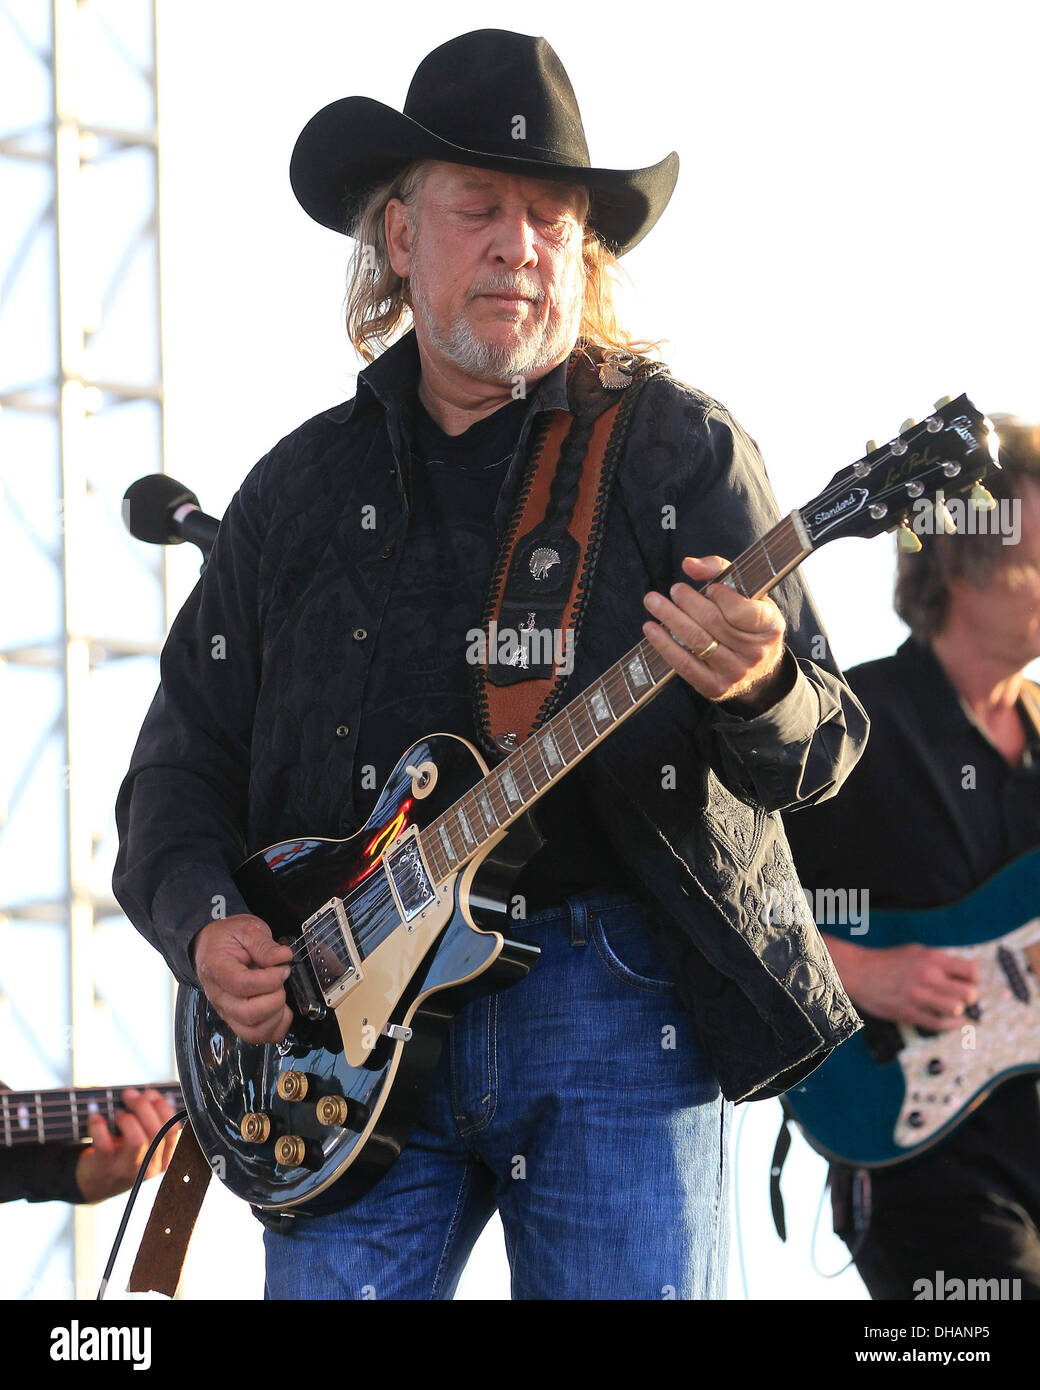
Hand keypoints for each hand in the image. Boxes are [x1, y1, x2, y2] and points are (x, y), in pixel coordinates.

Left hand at [75, 1088, 180, 1203]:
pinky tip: (96, 1118)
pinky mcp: (105, 1168)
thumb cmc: (122, 1154)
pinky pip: (104, 1144)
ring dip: (127, 1118)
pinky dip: (99, 1125)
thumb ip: (151, 1124)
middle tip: (129, 1094)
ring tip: (117, 1113)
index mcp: (163, 1158)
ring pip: (137, 1139)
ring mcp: (128, 1170)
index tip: (149, 1093)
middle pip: (157, 1130)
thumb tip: (150, 1095)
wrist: (95, 1183)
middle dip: (143, 1105)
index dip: (162, 1106)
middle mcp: (150, 1166)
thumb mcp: (144, 1145)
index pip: (172, 1129)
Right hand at [191, 914, 293, 1043]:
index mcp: (217, 969)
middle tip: (281, 980)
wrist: (211, 945)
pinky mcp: (237, 1019)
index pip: (242, 985)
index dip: (269, 979)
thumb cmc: (227, 938)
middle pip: (248, 1014)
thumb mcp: (246, 928)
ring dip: (276, 1016)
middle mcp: (219, 996)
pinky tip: (281, 1009)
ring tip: (280, 994)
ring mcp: (227, 1011)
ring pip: (254, 1031)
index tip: (282, 968)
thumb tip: (283, 957)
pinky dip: (276, 1028)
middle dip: (275, 998)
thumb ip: (264, 944)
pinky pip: (258, 1036)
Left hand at [643, 556, 787, 712]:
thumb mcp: (747, 595)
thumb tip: (689, 565)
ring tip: (654, 602)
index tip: (709, 588)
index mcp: (769, 627)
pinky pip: (685, 665)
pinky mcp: (714, 687)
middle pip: (714, 623)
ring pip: (697, 641)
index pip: (741, 611)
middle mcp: (755, 652)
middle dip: (689, 603)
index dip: (722, 597)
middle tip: (674, 590)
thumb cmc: (748, 623)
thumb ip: (721, 572)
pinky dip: (665, 645)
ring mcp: (735, 672)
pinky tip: (651, 629)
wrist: (759, 672)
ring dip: (671, 619)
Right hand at [825, 938, 980, 1029]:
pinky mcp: (909, 1013)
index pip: (971, 971)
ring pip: (956, 1010)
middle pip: (969, 994)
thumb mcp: (916, 951)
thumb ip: (940, 961)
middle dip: (969, 997)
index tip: (969, 981)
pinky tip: (952, 1021)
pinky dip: (951, 1025)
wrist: (858, 972)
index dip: (974, 978)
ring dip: (958, 1010)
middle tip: (963, 997)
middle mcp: (928, 976)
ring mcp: (918, 996)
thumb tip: (965, 971)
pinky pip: (939, 1024)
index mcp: (932, 958)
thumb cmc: (888, 961)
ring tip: (955, 1008)